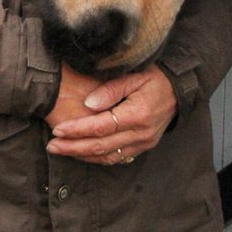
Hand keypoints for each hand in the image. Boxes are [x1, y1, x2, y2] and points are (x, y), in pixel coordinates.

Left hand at [45, 64, 176, 165]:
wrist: (179, 88)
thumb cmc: (155, 76)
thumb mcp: (135, 74)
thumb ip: (111, 89)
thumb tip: (88, 104)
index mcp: (137, 114)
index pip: (100, 127)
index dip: (77, 130)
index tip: (58, 130)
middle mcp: (140, 133)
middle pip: (101, 146)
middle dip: (73, 147)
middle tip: (52, 146)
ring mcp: (143, 143)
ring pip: (108, 156)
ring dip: (83, 155)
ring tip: (62, 151)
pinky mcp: (144, 146)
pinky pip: (118, 157)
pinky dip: (98, 157)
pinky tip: (83, 154)